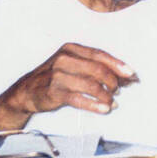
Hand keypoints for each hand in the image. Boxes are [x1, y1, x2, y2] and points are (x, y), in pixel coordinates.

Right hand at [0, 43, 136, 130]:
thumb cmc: (54, 76)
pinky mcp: (54, 92)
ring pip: (91, 85)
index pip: (99, 55)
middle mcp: (64, 59)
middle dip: (113, 81)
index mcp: (71, 49)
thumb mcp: (72, 64)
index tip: (130, 73)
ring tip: (112, 102)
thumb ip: (95, 68)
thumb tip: (124, 76)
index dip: (117, 64)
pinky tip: (104, 108)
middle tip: (119, 90)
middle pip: (98, 69)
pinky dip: (95, 105)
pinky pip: (79, 99)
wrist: (26, 90)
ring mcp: (58, 75)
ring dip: (106, 95)